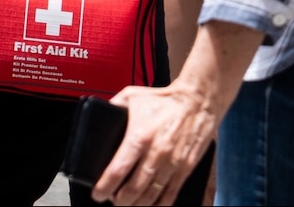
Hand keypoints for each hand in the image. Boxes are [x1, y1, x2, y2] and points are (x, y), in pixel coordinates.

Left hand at [96, 80, 223, 205]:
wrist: (197, 101)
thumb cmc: (163, 99)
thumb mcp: (132, 96)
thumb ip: (113, 106)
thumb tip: (97, 117)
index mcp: (140, 136)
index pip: (118, 170)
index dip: (105, 187)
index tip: (98, 194)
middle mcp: (156, 153)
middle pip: (134, 189)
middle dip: (120, 201)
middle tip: (112, 201)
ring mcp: (172, 163)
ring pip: (151, 196)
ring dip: (138, 205)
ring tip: (128, 204)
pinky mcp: (185, 169)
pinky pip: (171, 194)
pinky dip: (159, 204)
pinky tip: (151, 206)